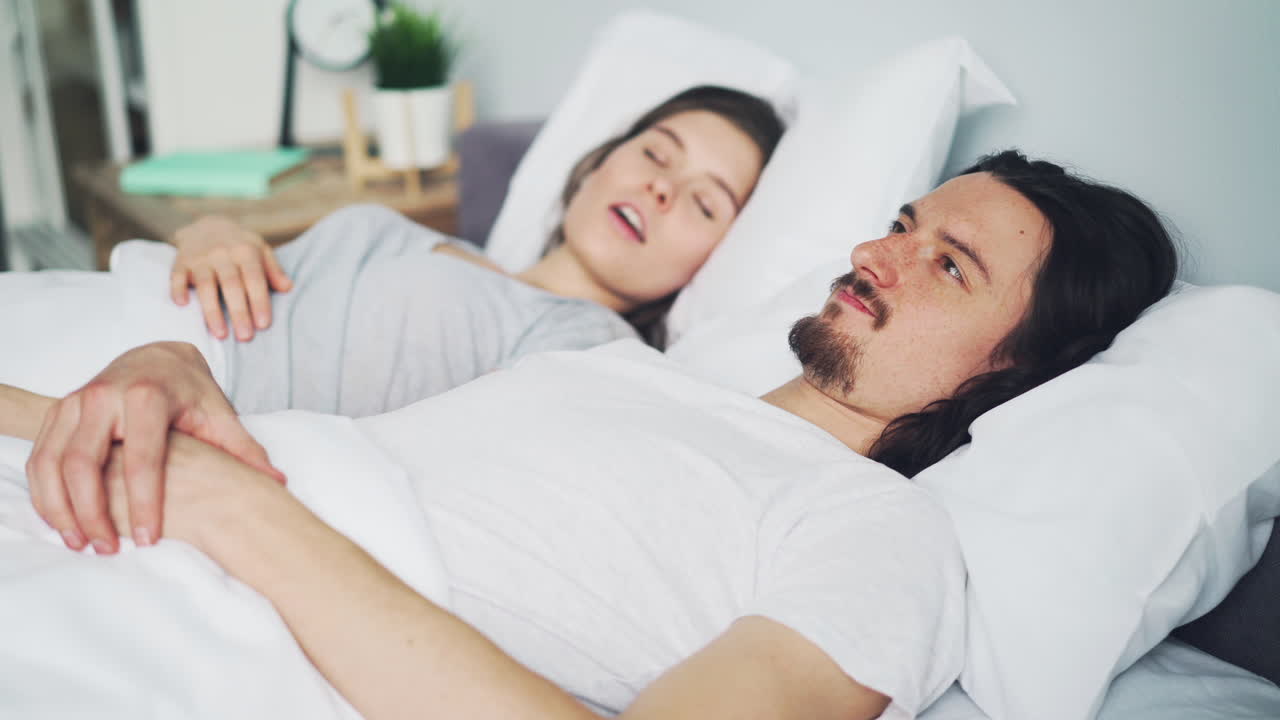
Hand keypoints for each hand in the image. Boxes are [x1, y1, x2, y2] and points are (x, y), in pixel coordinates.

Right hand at [26, 342, 283, 554]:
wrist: (158, 356)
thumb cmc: (192, 392)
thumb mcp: (220, 415)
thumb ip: (243, 450)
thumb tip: (276, 483)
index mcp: (149, 395)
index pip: (142, 458)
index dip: (145, 502)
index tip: (150, 539)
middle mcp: (105, 394)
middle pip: (85, 463)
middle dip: (93, 512)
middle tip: (107, 550)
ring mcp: (75, 401)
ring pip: (53, 462)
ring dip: (61, 508)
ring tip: (81, 543)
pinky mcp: (58, 411)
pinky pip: (40, 457)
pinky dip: (45, 494)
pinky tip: (64, 523)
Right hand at [170, 215, 292, 340]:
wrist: (207, 225)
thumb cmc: (240, 246)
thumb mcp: (261, 250)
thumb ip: (273, 270)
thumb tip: (288, 288)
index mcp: (245, 251)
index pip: (254, 279)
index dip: (259, 302)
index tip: (263, 325)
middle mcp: (222, 253)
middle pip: (231, 285)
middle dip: (239, 312)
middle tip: (245, 337)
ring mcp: (200, 258)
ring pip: (205, 285)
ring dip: (212, 311)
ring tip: (220, 335)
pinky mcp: (180, 262)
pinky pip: (176, 276)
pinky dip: (178, 290)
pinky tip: (183, 306)